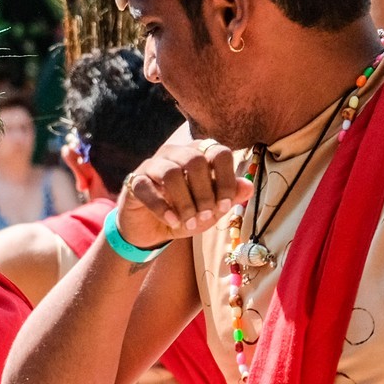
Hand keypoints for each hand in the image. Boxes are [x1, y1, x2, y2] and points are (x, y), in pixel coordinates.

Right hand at [115, 140, 253, 250]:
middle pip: (195, 160)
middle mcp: (175, 153)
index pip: (219, 152)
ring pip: (171, 173)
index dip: (226, 180)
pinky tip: (172, 222)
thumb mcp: (211, 209)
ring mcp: (153, 164)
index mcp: (198, 154)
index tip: (225, 206)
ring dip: (184, 203)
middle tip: (205, 217)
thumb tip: (249, 186)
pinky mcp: (134, 180)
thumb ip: (229, 196)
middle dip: (204, 194)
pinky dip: (163, 208)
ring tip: (188, 223)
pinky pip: (147, 188)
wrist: (151, 231)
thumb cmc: (185, 214)